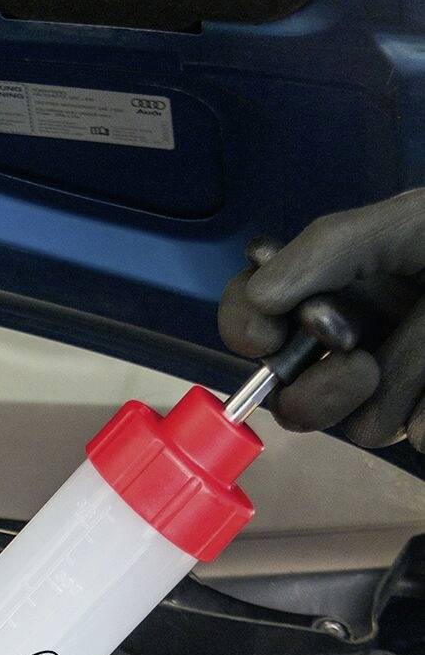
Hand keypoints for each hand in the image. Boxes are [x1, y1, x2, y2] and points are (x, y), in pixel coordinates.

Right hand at [218, 191, 424, 449]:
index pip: (250, 324)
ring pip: (362, 427)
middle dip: (324, 385)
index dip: (246, 331)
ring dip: (408, 376)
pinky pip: (421, 432)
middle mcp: (350, 351)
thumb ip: (329, 250)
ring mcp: (395, 394)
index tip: (271, 332)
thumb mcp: (408, 222)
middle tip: (364, 352)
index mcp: (330, 295)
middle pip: (294, 406)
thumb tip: (261, 294)